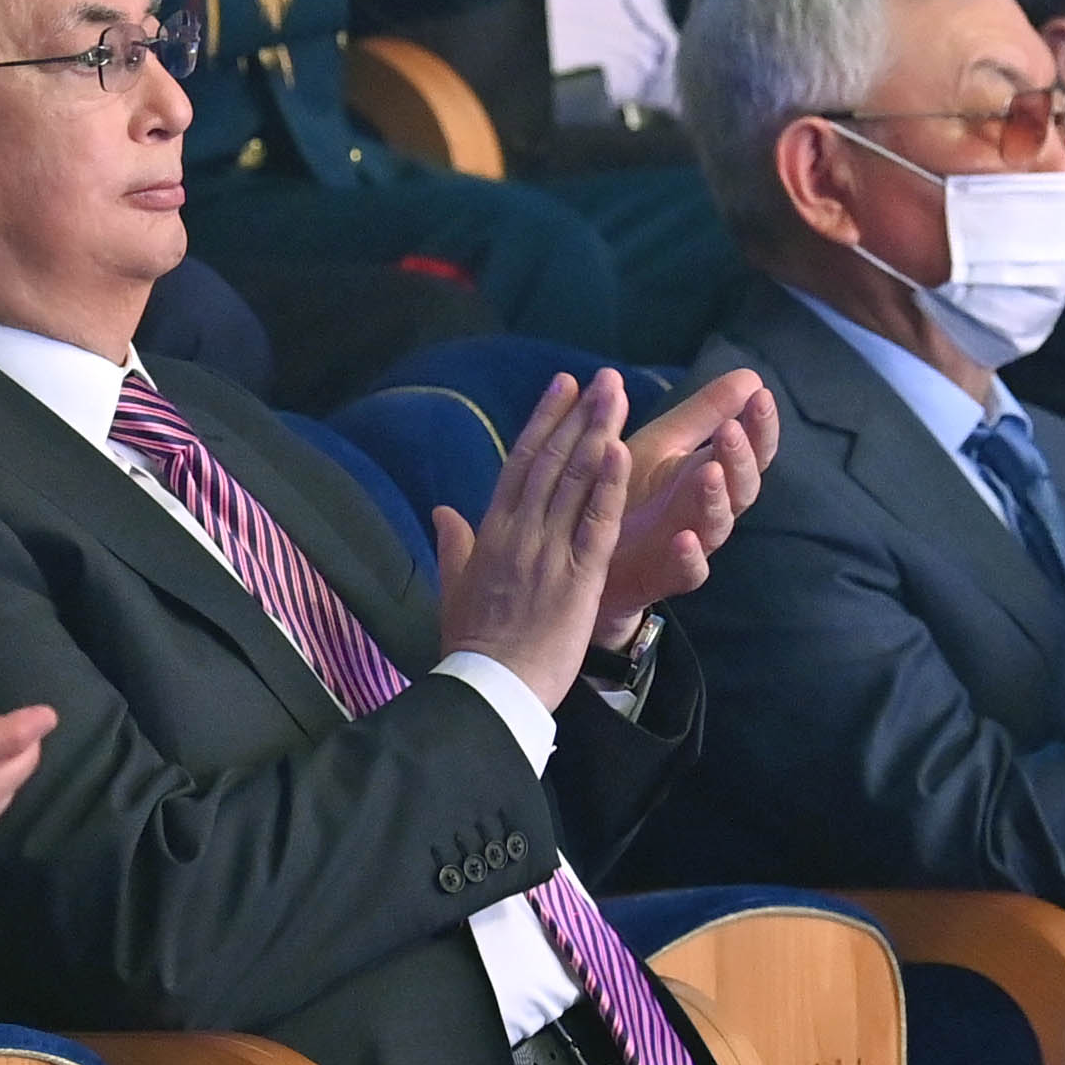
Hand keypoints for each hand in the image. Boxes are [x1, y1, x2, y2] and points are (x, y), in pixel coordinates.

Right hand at [434, 367, 630, 692]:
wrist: (488, 687)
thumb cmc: (471, 644)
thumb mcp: (453, 587)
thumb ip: (452, 544)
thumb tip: (443, 510)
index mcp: (491, 532)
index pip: (519, 463)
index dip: (543, 421)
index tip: (563, 386)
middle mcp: (520, 532)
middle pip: (551, 461)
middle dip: (577, 415)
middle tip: (600, 377)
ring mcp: (549, 552)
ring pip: (575, 482)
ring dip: (597, 434)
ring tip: (617, 396)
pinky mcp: (577, 577)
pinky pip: (597, 524)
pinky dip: (609, 486)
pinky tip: (622, 452)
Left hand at [597, 368, 772, 643]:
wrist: (589, 552)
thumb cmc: (630, 491)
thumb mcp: (663, 443)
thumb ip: (703, 413)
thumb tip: (752, 375)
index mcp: (710, 473)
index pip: (751, 450)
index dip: (760, 426)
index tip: (762, 395)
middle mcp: (708, 510)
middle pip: (742, 487)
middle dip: (740, 459)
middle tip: (730, 431)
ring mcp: (689, 545)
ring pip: (717, 526)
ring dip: (716, 500)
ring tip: (710, 472)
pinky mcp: (662, 576)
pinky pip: (687, 573)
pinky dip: (690, 558)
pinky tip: (685, 539)